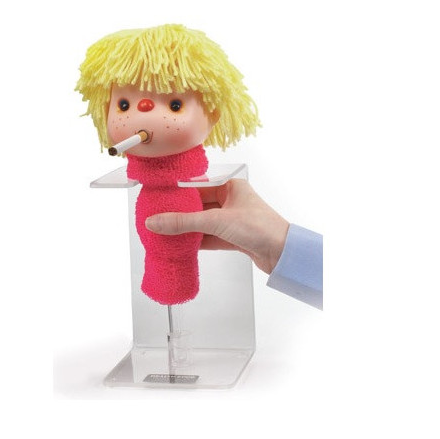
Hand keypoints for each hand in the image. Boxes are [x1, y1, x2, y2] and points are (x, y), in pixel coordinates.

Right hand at [145, 179, 289, 273]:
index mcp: (230, 186)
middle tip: (158, 218)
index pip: (197, 186)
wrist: (283, 253)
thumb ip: (184, 222)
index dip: (177, 193)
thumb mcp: (216, 221)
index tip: (159, 198)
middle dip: (179, 213)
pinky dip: (196, 240)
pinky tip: (182, 244)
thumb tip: (156, 221)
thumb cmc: (261, 227)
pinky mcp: (233, 237)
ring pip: (202, 222)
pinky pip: (209, 236)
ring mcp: (232, 219)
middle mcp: (231, 200)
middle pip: (197, 205)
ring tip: (165, 232)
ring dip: (186, 229)